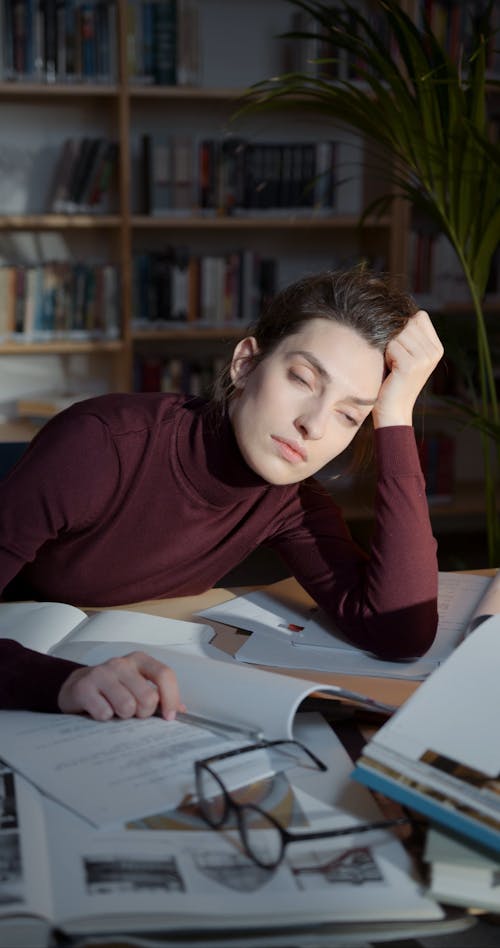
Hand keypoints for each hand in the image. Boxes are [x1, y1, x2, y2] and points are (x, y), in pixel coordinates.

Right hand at [57, 651, 184, 721]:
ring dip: (123, 716)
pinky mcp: (84, 687)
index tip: (169, 717)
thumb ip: (159, 695)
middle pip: (148, 696)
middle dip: (144, 713)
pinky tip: (100, 711)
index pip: (164, 675)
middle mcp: (121, 663)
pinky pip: (104, 713)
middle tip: (134, 713)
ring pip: (127, 706)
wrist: (76, 687)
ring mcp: (102, 673)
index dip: (171, 698)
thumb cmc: (113, 689)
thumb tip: (181, 710)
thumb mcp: (137, 685)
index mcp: (140, 660)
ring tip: (116, 711)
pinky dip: (105, 718)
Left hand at [372, 310, 443, 427]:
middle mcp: (434, 351)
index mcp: (436, 347)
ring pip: (398, 333)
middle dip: (394, 338)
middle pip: (408, 323)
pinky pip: (392, 346)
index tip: (400, 348)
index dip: (403, 327)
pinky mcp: (411, 365)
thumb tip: (395, 307)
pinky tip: (390, 370)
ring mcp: (425, 358)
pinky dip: (385, 355)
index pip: (419, 316)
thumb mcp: (406, 354)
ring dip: (389, 347)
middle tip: (394, 360)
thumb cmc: (393, 380)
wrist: (393, 410)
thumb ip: (409, 334)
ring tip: (392, 365)